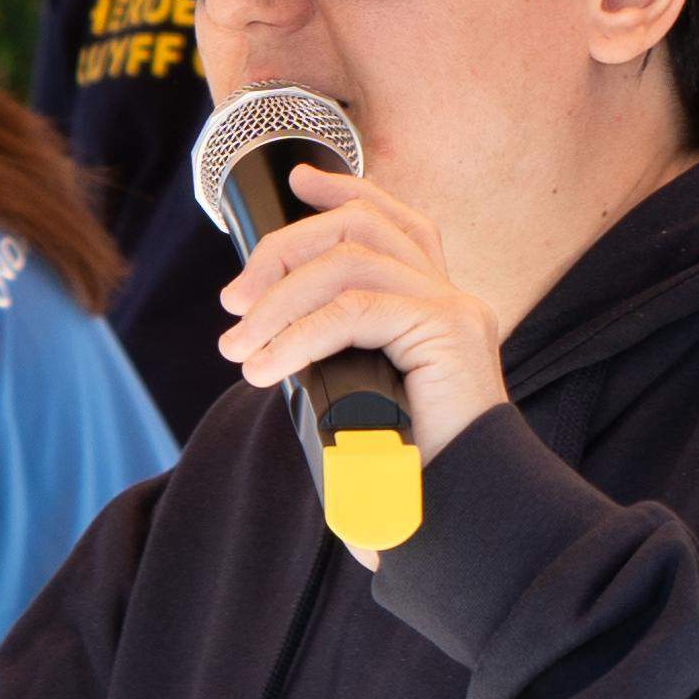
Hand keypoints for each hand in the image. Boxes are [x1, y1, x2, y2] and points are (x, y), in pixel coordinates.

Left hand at [217, 167, 508, 469]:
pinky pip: (354, 310)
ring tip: (240, 348)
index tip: (296, 182)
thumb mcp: (361, 402)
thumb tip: (264, 341)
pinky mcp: (448, 330)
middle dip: (285, 249)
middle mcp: (453, 298)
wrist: (463, 516)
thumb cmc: (411, 478)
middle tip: (235, 304)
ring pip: (350, 261)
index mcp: (438, 307)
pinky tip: (269, 366)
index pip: (395, 222)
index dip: (346, 191)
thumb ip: (334, 361)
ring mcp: (455, 310)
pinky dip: (299, 335)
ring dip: (279, 299)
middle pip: (362, 225)